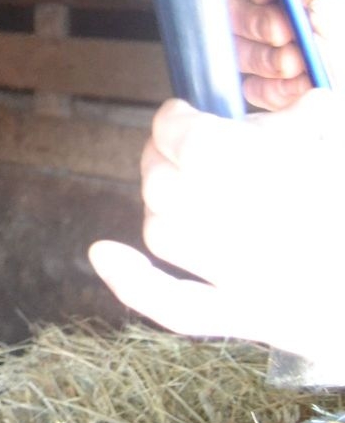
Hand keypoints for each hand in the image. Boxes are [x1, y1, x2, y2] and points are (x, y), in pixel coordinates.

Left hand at [90, 90, 344, 368]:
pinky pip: (177, 308)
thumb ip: (310, 125)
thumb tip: (307, 104)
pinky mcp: (249, 318)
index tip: (182, 114)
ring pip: (163, 233)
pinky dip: (134, 282)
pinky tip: (102, 252)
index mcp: (266, 172)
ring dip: (160, 206)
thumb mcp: (338, 147)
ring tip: (179, 188)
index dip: (176, 121)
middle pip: (165, 184)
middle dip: (163, 158)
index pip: (188, 138)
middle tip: (178, 149)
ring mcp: (243, 278)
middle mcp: (244, 225)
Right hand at [222, 0, 344, 109]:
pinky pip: (254, 87)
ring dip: (263, 58)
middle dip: (255, 22)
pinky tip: (300, 88)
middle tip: (285, 34)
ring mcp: (267, 44)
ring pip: (236, 48)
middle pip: (230, 6)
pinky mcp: (271, 82)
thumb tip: (311, 14)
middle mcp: (272, 3)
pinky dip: (274, 90)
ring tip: (297, 65)